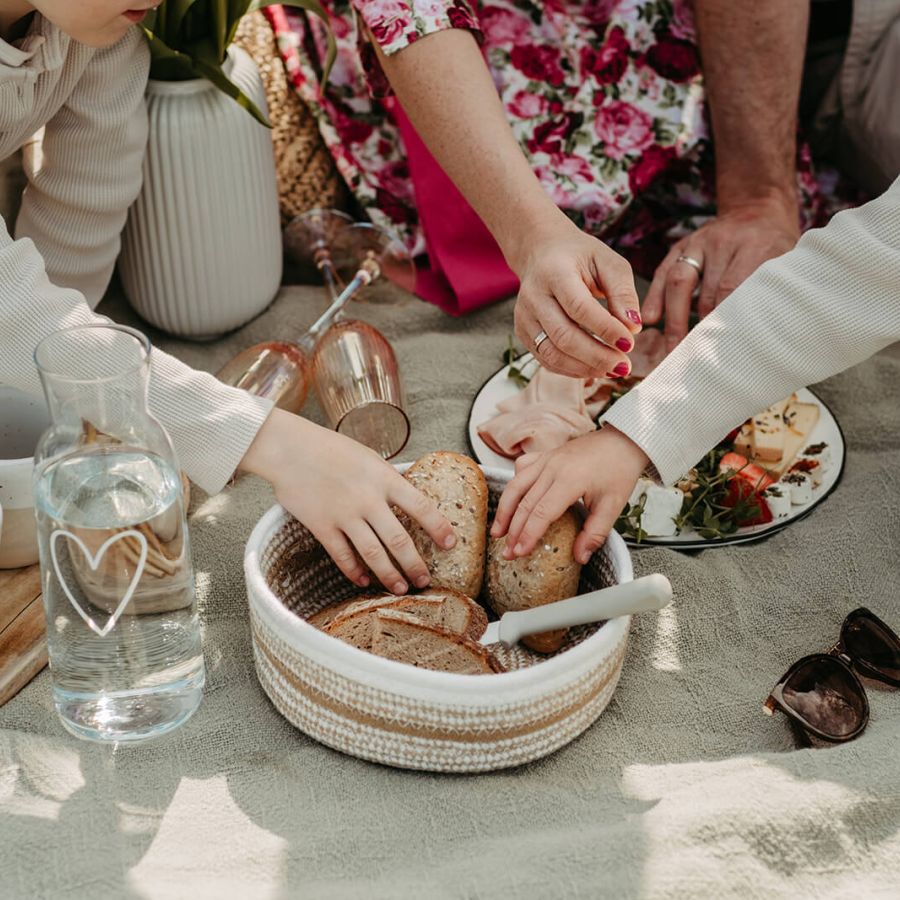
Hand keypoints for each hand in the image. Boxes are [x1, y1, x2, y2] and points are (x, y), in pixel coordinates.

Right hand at [239, 410, 455, 593]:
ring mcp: (344, 515)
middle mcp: (368, 499)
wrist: (290, 449)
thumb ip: (387, 480)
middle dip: (415, 564)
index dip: (439, 528)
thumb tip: (407, 500)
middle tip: (425, 580)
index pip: (421, 507)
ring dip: (389, 575)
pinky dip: (354, 571)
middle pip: (399, 540)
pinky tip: (363, 580)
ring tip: (400, 588)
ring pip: (374, 553)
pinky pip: (342, 555)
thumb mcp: (368, 457)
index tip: (451, 543)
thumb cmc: (330, 449)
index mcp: (384, 478)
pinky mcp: (322, 526)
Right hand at [491, 426, 648, 564]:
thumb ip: (595, 533)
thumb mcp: (613, 506)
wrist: (622, 441)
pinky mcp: (544, 455)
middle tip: (507, 552)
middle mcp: (552, 468)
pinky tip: (512, 499)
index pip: (541, 513)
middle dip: (513, 531)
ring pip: (516, 486)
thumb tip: (580, 557)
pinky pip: (521, 469)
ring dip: (504, 510)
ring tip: (497, 532)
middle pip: (524, 503)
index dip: (528, 534)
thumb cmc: (619, 470)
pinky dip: (513, 485)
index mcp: (570, 480)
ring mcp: (546, 459)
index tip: (519, 552)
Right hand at [509, 219, 641, 379]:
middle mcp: (533, 296)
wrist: (542, 254)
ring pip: (552, 354)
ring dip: (585, 368)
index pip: (579, 308)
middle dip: (597, 356)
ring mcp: (524, 317)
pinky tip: (594, 368)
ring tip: (612, 370)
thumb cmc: (580, 258)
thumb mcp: (608, 262)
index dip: (605, 330)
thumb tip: (633, 327)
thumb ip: (623, 292)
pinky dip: (572, 370)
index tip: (629, 344)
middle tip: (624, 366)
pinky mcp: (523, 333)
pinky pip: (547, 360)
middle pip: (564, 336)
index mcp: (554, 272)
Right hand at [643, 198, 800, 350]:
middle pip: (705, 291)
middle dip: (698, 328)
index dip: (722, 320)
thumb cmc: (775, 244)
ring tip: (671, 349)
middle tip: (694, 358)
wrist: (757, 208)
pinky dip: (654, 297)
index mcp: (755, 246)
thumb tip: (766, 335)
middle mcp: (723, 242)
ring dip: (675, 319)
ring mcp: (698, 243)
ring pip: (680, 282)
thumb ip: (774, 290)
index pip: (732, 288)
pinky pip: (663, 272)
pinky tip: (649, 319)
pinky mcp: (680, 246)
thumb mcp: (785, 262)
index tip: (719, 349)